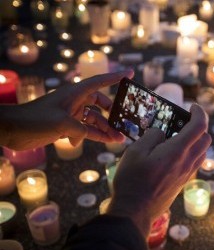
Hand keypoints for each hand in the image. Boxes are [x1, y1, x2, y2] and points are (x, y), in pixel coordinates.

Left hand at [0, 70, 133, 149]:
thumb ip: (80, 130)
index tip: (131, 73)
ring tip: (119, 139)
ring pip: (95, 120)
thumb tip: (85, 137)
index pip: (100, 82)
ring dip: (106, 129)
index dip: (116, 77)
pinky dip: (94, 136)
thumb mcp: (62, 124)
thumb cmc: (35, 119)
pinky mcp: (66, 126)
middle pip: (100, 104)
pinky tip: (103, 142)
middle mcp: (75, 101)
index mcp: (75, 93)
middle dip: (113, 114)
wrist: (12, 129)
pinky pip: (86, 130)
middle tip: (126, 122)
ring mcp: (71, 114)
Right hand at [107, 104, 210, 235]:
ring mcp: (187, 174)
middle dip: (199, 125)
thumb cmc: (132, 180)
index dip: (199, 112)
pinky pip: (195, 163)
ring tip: (179, 136)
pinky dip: (192, 152)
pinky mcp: (183, 182)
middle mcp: (187, 162)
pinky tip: (175, 153)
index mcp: (178, 150)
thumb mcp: (135, 151)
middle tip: (185, 121)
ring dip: (197, 140)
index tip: (192, 106)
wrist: (135, 210)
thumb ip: (152, 136)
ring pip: (203, 152)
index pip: (199, 126)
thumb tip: (162, 132)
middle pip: (206, 138)